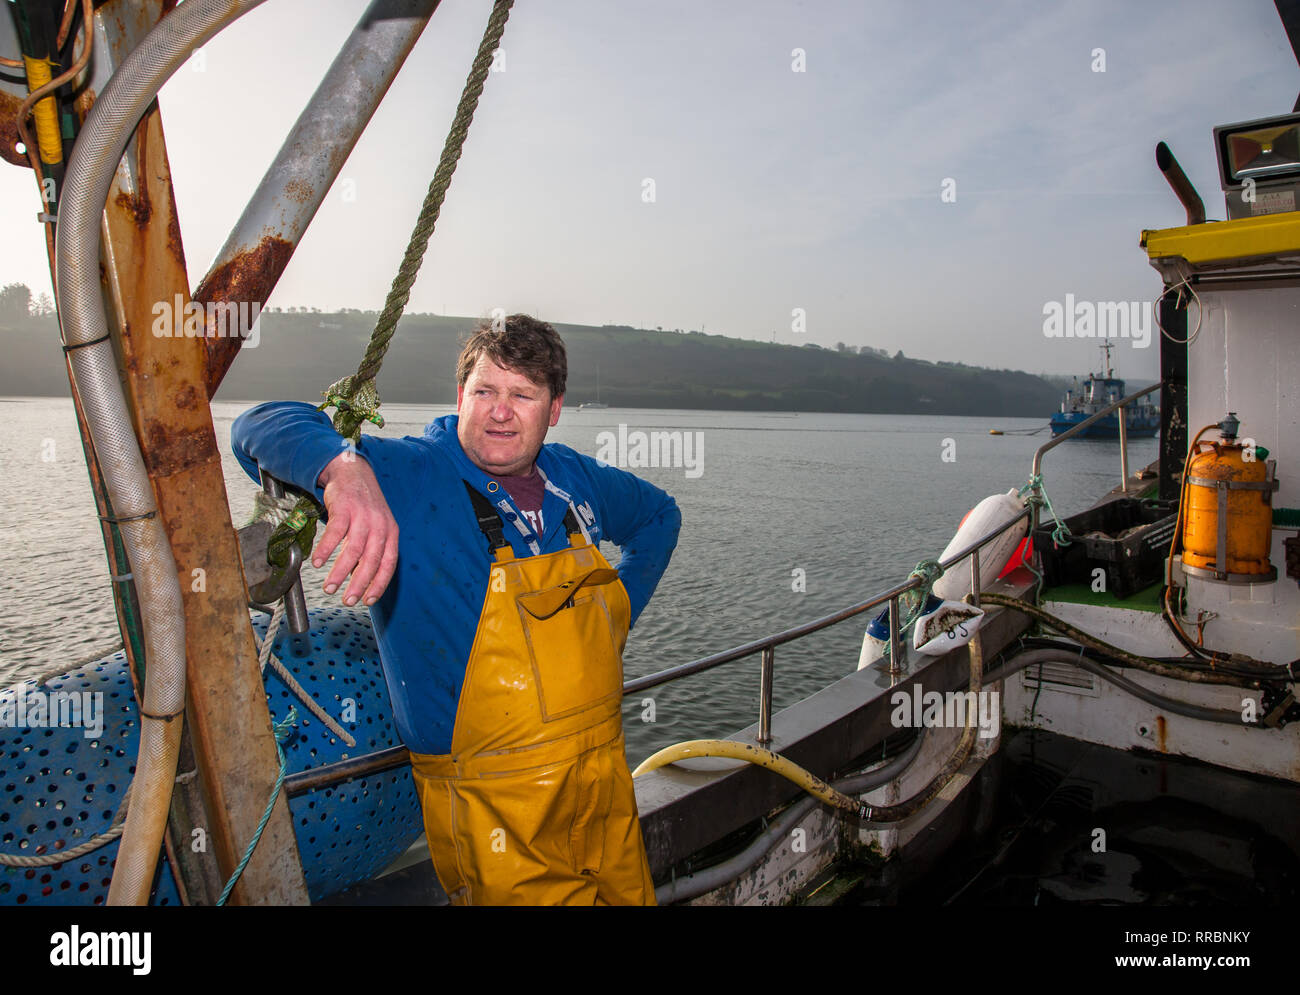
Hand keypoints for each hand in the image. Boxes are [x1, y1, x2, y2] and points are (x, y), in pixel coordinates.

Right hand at [314, 453, 398, 605]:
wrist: (353, 472)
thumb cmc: (364, 506)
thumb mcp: (376, 526)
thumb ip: (371, 551)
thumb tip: (359, 580)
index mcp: (391, 533)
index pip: (389, 564)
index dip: (379, 584)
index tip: (368, 601)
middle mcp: (379, 526)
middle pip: (371, 560)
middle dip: (359, 584)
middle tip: (347, 601)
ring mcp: (362, 516)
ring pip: (352, 550)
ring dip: (339, 572)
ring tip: (329, 588)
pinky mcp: (344, 508)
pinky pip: (335, 533)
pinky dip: (326, 550)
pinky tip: (317, 563)